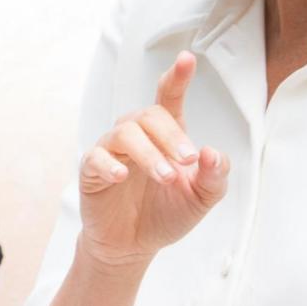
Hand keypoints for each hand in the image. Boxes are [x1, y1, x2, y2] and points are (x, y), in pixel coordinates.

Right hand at [77, 52, 228, 270]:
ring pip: (125, 133)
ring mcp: (112, 150)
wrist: (133, 246)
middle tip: (188, 160)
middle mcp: (138, 135)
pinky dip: (109, 164)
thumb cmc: (167, 213)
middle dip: (172, 136)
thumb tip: (212, 152)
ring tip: (166, 177)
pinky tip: (122, 177)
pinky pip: (95, 157)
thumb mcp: (201, 198)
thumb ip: (214, 175)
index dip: (177, 77)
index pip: (169, 96)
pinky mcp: (92, 171)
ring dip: (149, 153)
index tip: (187, 59)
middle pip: (150, 114)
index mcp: (166, 134)